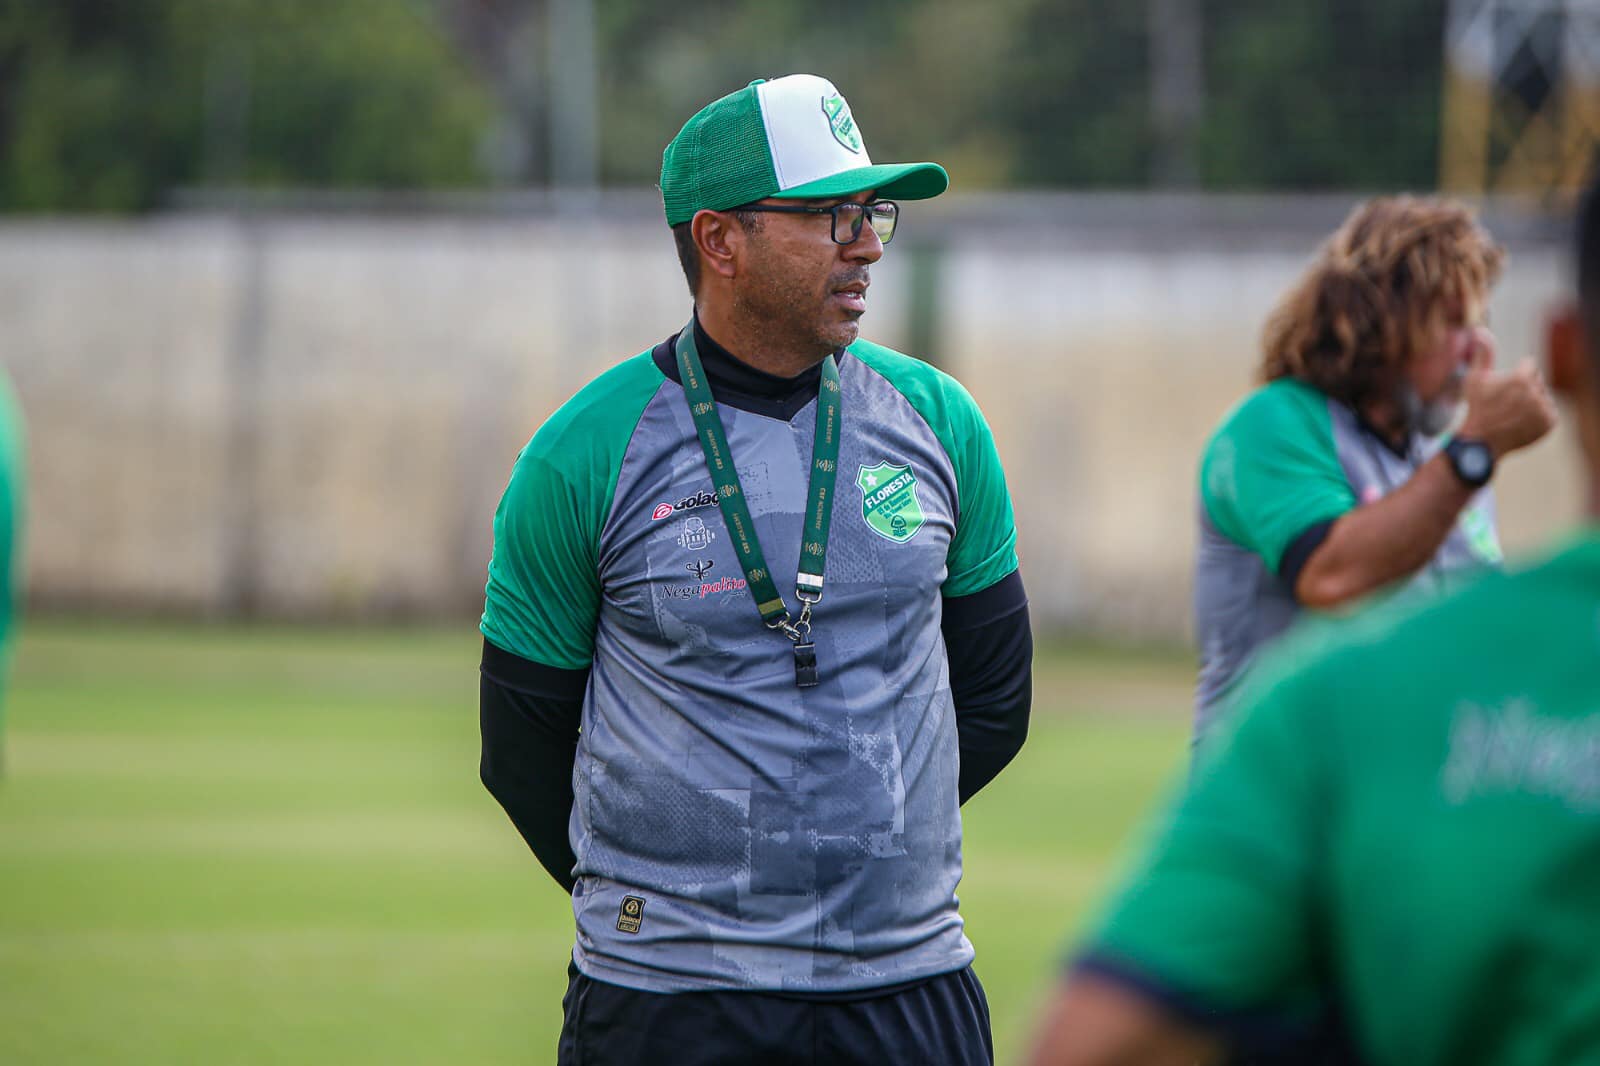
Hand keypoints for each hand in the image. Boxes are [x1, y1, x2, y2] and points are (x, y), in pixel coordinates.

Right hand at [1458, 336, 1557, 457]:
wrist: (1481, 442)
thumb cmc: (1477, 407)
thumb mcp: (1475, 378)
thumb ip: (1483, 353)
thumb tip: (1480, 331)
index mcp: (1521, 379)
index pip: (1530, 365)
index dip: (1515, 376)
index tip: (1504, 389)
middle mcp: (1536, 394)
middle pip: (1537, 382)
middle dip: (1525, 389)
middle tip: (1506, 403)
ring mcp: (1544, 410)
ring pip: (1543, 397)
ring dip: (1532, 402)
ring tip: (1513, 414)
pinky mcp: (1549, 423)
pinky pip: (1549, 412)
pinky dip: (1538, 416)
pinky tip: (1521, 421)